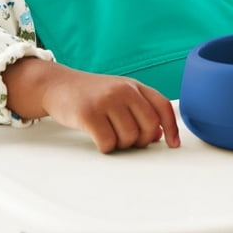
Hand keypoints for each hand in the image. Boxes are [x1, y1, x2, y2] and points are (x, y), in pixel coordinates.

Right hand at [3, 59, 179, 153]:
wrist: (59, 85)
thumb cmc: (93, 94)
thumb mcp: (120, 95)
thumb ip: (140, 110)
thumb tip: (158, 135)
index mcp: (134, 85)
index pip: (162, 106)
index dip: (172, 128)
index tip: (173, 145)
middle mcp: (123, 90)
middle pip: (148, 126)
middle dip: (140, 140)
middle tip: (126, 138)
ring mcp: (106, 100)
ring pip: (129, 137)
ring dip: (120, 144)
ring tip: (108, 133)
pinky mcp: (89, 114)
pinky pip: (108, 143)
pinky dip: (105, 147)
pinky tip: (97, 137)